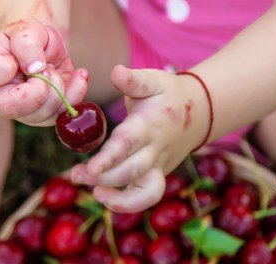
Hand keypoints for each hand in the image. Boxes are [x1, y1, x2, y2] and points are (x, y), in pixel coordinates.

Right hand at [0, 21, 87, 125]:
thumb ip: (27, 45)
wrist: (48, 47)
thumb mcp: (30, 30)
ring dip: (57, 86)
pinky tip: (78, 75)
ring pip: (41, 114)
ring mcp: (22, 111)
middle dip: (39, 86)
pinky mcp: (45, 117)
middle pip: (10, 107)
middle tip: (46, 68)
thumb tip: (36, 69)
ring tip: (53, 69)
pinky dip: (76, 92)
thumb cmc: (33, 37)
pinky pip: (63, 114)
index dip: (6, 66)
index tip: (17, 59)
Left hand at [70, 65, 209, 212]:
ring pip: (144, 192)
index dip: (109, 158)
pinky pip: (146, 197)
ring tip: (94, 193)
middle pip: (132, 171)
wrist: (199, 112)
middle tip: (76, 175)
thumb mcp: (153, 80)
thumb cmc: (167, 94)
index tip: (90, 168)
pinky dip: (127, 204)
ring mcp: (159, 166)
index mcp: (149, 124)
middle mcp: (155, 149)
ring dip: (117, 198)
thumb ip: (133, 79)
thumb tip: (115, 71)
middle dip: (104, 178)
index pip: (128, 144)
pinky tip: (104, 197)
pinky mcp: (158, 176)